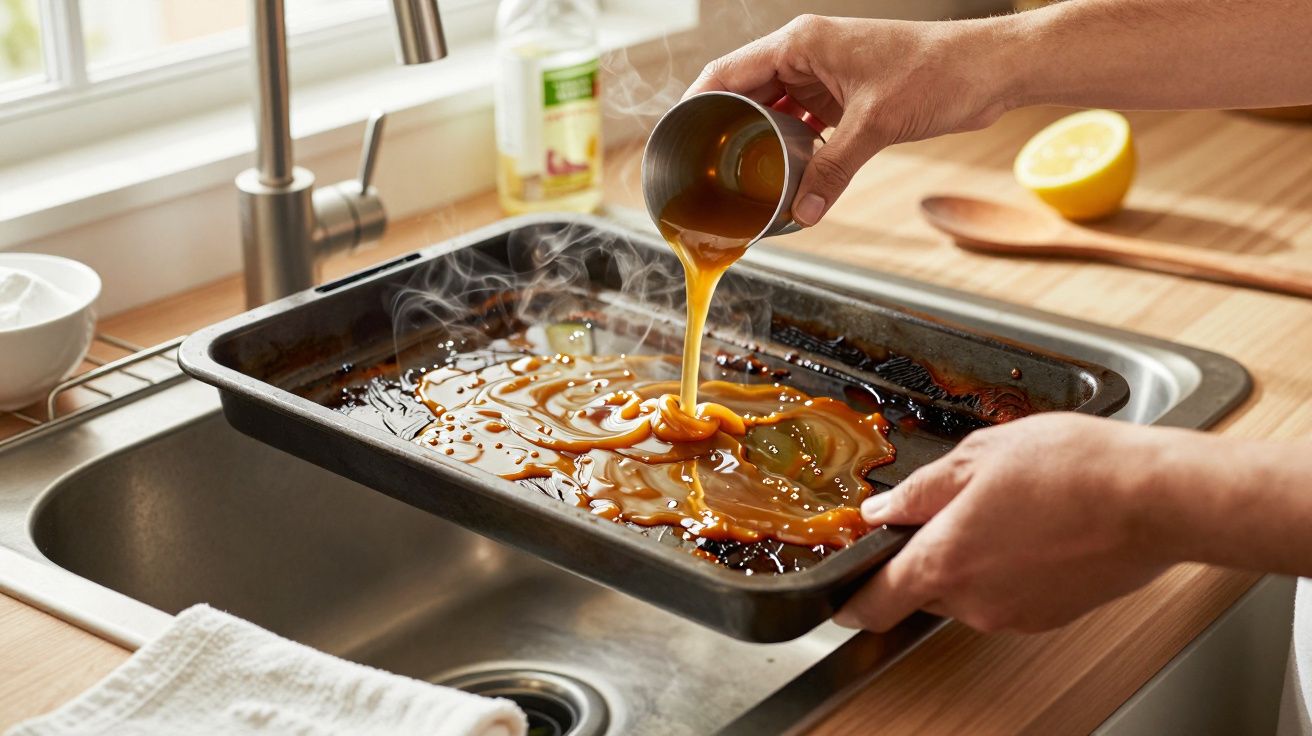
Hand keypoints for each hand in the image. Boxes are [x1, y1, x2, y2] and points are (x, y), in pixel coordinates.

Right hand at [686, 15, 1009, 225]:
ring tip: (741, 177)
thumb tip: (804, 212)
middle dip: (727, 129)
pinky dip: (793, 146)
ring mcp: (825, 74)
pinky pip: (804, 122)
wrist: (987, 69)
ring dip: (761, 141)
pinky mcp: (845, 94)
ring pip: (775, 110)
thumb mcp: (874, 125)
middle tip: (707, 168)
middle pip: (746, 92)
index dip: (697, 102)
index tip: (677, 135)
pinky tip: (786, 174)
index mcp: (800, 43)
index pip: (727, 72)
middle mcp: (806, 54)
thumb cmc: (936, 72)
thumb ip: (833, 169)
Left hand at [835, 413, 1180, 632]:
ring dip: (974, 556)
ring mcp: (1014, 615)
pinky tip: (1038, 526)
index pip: (876, 602)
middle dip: (929, 553)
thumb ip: (921, 491)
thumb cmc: (1074, 469)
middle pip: (924, 588)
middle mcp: (974, 601)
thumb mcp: (978, 456)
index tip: (843, 596)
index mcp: (944, 561)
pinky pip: (1008, 593)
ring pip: (968, 590)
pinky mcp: (1049, 616)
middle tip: (956, 505)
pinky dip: (1010, 566)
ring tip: (1010, 506)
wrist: (1155, 499)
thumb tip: (884, 511)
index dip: (853, 599)